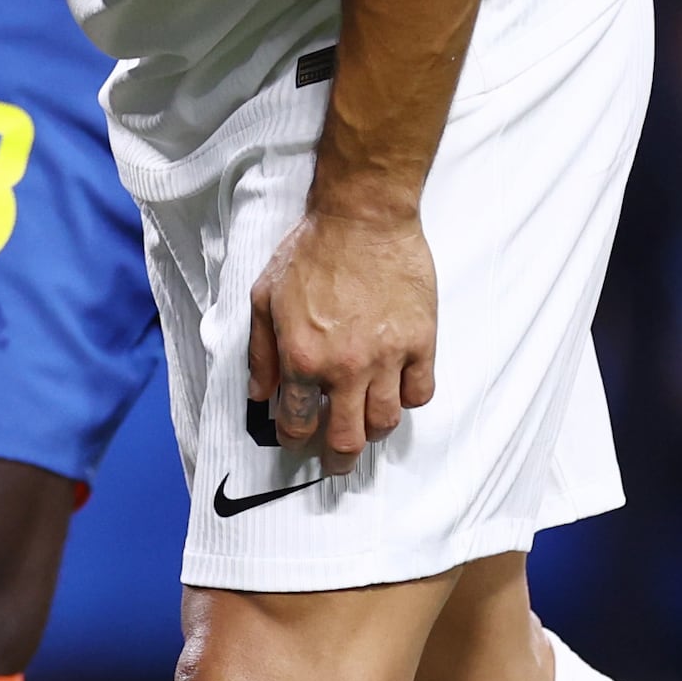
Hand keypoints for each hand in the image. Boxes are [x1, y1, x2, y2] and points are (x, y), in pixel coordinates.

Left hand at [244, 194, 438, 465]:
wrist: (363, 218)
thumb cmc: (311, 251)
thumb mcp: (265, 298)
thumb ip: (260, 353)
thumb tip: (260, 394)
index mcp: (303, 358)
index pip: (298, 422)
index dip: (295, 438)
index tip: (297, 440)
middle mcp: (346, 367)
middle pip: (347, 438)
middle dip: (338, 459)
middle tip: (336, 463)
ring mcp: (388, 357)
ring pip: (385, 421)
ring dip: (372, 432)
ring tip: (365, 428)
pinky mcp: (421, 342)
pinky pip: (421, 392)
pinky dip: (409, 399)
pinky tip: (397, 392)